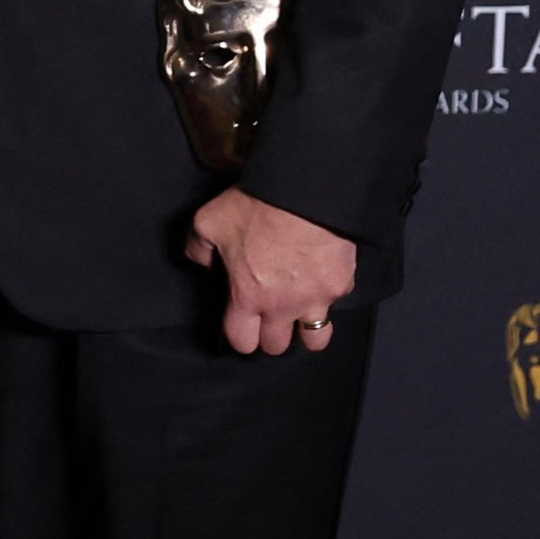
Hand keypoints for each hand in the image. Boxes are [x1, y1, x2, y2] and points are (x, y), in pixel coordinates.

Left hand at [183, 185, 355, 356]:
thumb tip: (202, 262)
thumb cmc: (256, 207)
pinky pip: (336, 302)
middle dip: (271, 335)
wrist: (307, 193)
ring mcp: (316, 299)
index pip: (241, 341)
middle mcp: (282, 307)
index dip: (241, 337)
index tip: (243, 326)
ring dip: (306, 333)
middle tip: (270, 317)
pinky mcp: (341, 285)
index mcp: (247, 297)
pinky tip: (322, 281)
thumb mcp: (208, 222)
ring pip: (315, 339)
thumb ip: (198, 249)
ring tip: (301, 317)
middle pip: (276, 345)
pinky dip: (329, 295)